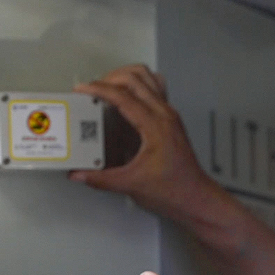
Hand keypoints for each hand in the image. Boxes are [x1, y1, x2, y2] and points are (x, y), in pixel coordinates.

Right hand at [69, 64, 220, 215]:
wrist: (194, 198)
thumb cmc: (173, 190)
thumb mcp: (131, 185)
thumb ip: (101, 179)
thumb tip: (80, 173)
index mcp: (156, 126)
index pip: (124, 96)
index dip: (100, 89)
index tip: (83, 89)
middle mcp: (165, 115)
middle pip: (136, 78)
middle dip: (110, 78)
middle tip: (92, 89)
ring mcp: (169, 114)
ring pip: (148, 77)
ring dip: (125, 76)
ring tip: (107, 86)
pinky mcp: (170, 119)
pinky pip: (155, 88)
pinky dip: (138, 85)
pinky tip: (127, 96)